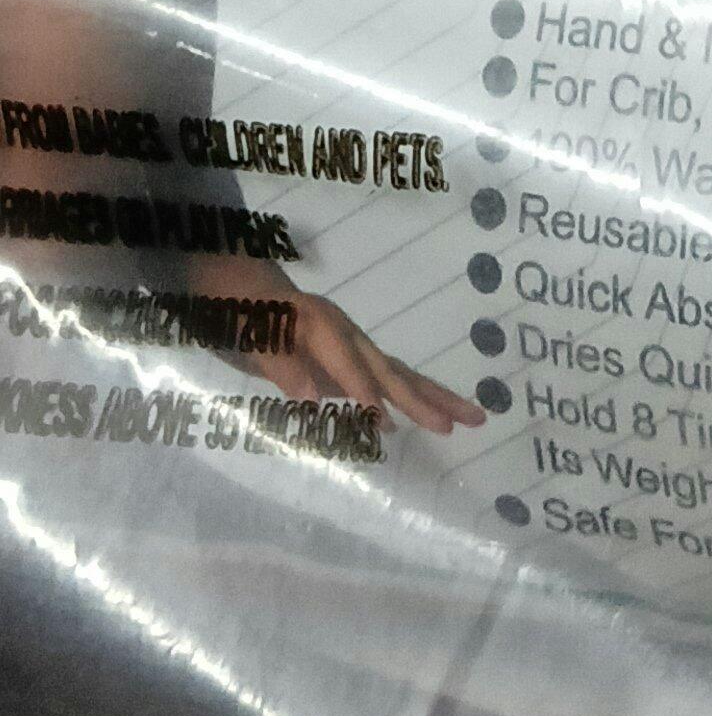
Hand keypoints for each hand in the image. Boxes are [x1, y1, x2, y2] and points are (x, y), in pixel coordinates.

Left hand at [252, 288, 485, 435]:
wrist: (238, 286)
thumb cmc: (238, 309)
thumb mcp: (249, 332)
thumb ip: (280, 363)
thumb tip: (312, 398)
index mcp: (323, 325)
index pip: (351, 367)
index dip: (367, 396)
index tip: (387, 429)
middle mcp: (345, 333)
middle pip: (390, 370)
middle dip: (423, 399)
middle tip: (458, 424)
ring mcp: (349, 346)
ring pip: (396, 375)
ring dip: (430, 398)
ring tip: (470, 418)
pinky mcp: (345, 361)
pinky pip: (381, 381)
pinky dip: (403, 399)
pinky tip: (413, 422)